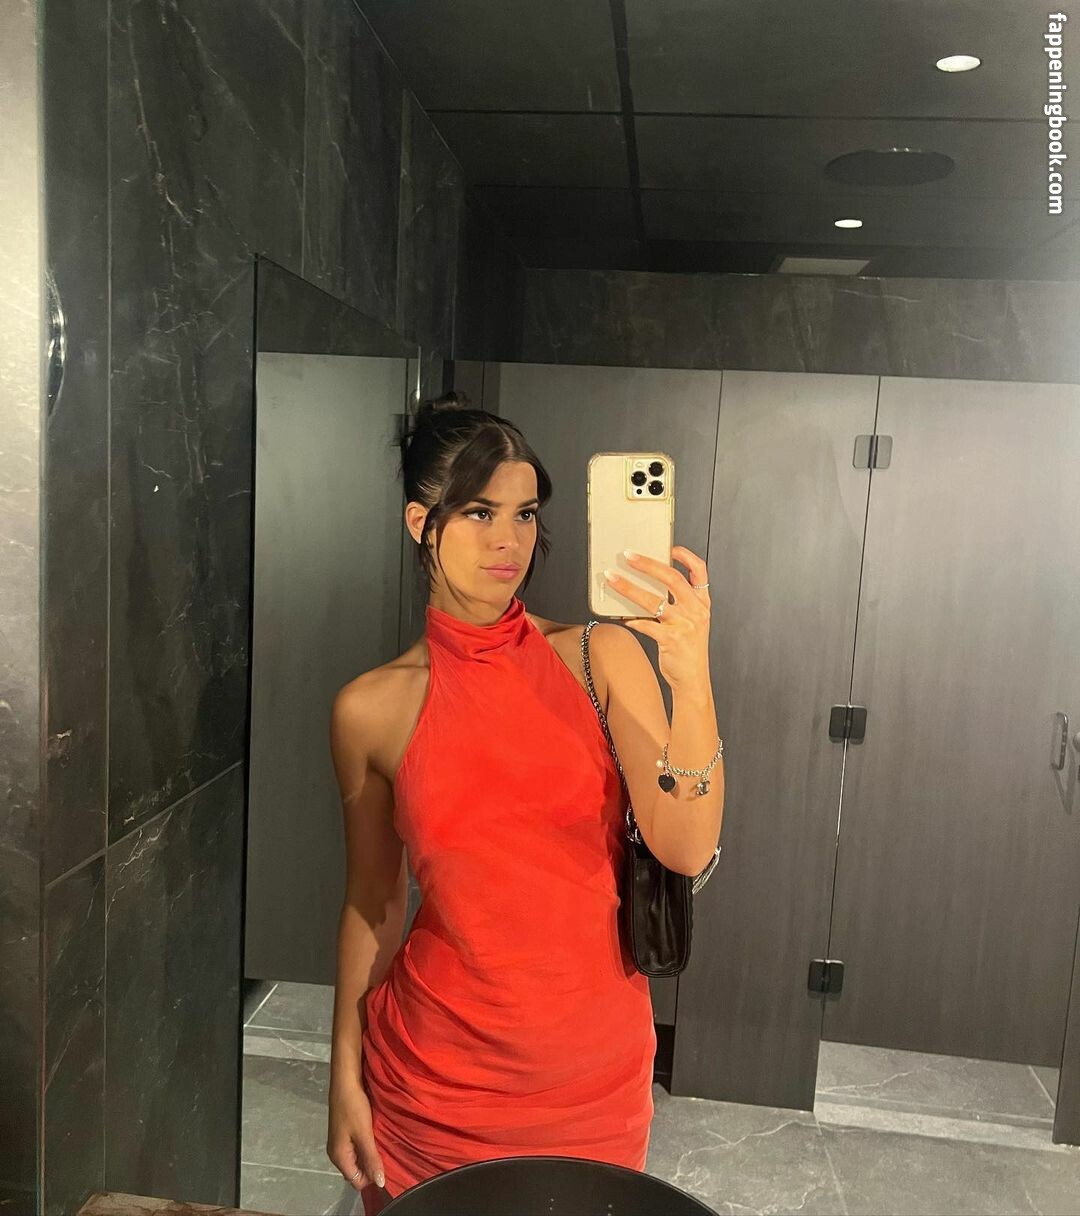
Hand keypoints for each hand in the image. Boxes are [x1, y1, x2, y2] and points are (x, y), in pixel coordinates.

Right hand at [327, 1076, 385, 1192]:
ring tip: (384, 1147)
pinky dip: (366, 1146)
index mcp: (339, 1157)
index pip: (356, 1180)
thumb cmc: (354, 1107)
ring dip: (370, 1155)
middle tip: (388, 1157)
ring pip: (357, 1158)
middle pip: (356, 1170)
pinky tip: (377, 1138)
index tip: (387, 1169)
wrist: (345, 1080)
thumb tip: (380, 1183)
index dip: (371, 1178)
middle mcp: (337, 1153)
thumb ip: (371, 1159)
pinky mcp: (344, 1132)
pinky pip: (356, 1147)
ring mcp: (339, 1142)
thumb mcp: (364, 1134)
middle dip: (371, 1167)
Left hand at [603, 544, 712, 690]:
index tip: (670, 548)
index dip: (685, 556)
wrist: (693, 680)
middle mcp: (696, 611)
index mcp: (702, 603)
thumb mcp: (693, 623)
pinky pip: (645, 625)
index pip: (700, 571)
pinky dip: (631, 619)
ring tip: (612, 579)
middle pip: (672, 578)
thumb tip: (649, 585)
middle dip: (648, 564)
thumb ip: (679, 604)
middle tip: (629, 556)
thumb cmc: (689, 650)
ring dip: (629, 587)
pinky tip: (620, 616)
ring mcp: (684, 625)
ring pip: (653, 600)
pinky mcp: (671, 640)